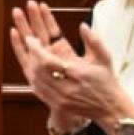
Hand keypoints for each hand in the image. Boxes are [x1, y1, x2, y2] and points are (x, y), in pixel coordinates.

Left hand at [13, 20, 131, 125]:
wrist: (109, 108)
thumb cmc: (106, 82)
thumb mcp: (104, 58)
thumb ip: (94, 41)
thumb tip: (83, 25)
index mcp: (78, 74)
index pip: (48, 61)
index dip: (36, 49)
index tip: (30, 38)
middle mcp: (66, 89)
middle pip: (38, 70)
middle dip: (29, 54)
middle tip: (26, 40)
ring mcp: (60, 99)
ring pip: (35, 80)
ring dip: (28, 63)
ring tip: (24, 49)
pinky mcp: (56, 105)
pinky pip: (38, 90)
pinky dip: (32, 76)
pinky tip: (29, 65)